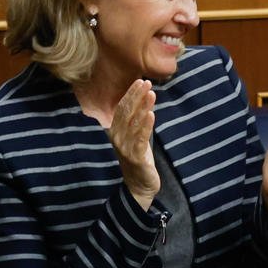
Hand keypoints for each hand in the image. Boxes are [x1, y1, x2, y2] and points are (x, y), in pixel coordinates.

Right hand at [111, 79, 161, 207]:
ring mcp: (125, 148)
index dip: (131, 94)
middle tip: (147, 82)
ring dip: (143, 107)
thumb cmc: (138, 158)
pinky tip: (151, 114)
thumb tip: (145, 98)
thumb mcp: (135, 136)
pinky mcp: (135, 157)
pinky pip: (140, 138)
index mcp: (115, 131)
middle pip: (126, 112)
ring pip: (134, 123)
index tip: (141, 81)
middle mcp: (117, 138)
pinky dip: (146, 126)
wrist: (139, 186)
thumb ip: (138, 119)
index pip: (122, 108)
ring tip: (151, 94)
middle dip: (137, 96)